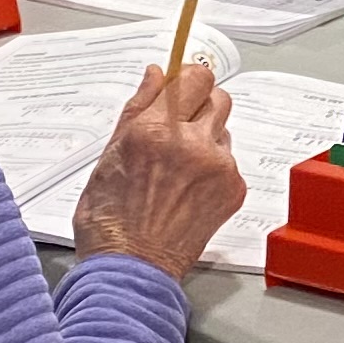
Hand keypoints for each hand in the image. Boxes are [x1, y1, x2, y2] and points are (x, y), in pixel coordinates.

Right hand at [73, 59, 245, 277]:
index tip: (180, 87)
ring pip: (223, 130)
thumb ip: (137, 108)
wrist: (131, 268)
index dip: (187, 80)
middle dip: (200, 105)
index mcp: (155, 130)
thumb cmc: (110, 219)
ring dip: (206, 139)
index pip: (194, 76)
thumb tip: (156, 74)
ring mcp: (219, 167)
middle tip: (178, 128)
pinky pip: (229, 162)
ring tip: (177, 170)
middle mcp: (192, 144)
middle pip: (217, 97)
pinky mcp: (234, 189)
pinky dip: (213, 169)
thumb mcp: (109, 155)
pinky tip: (188, 190)